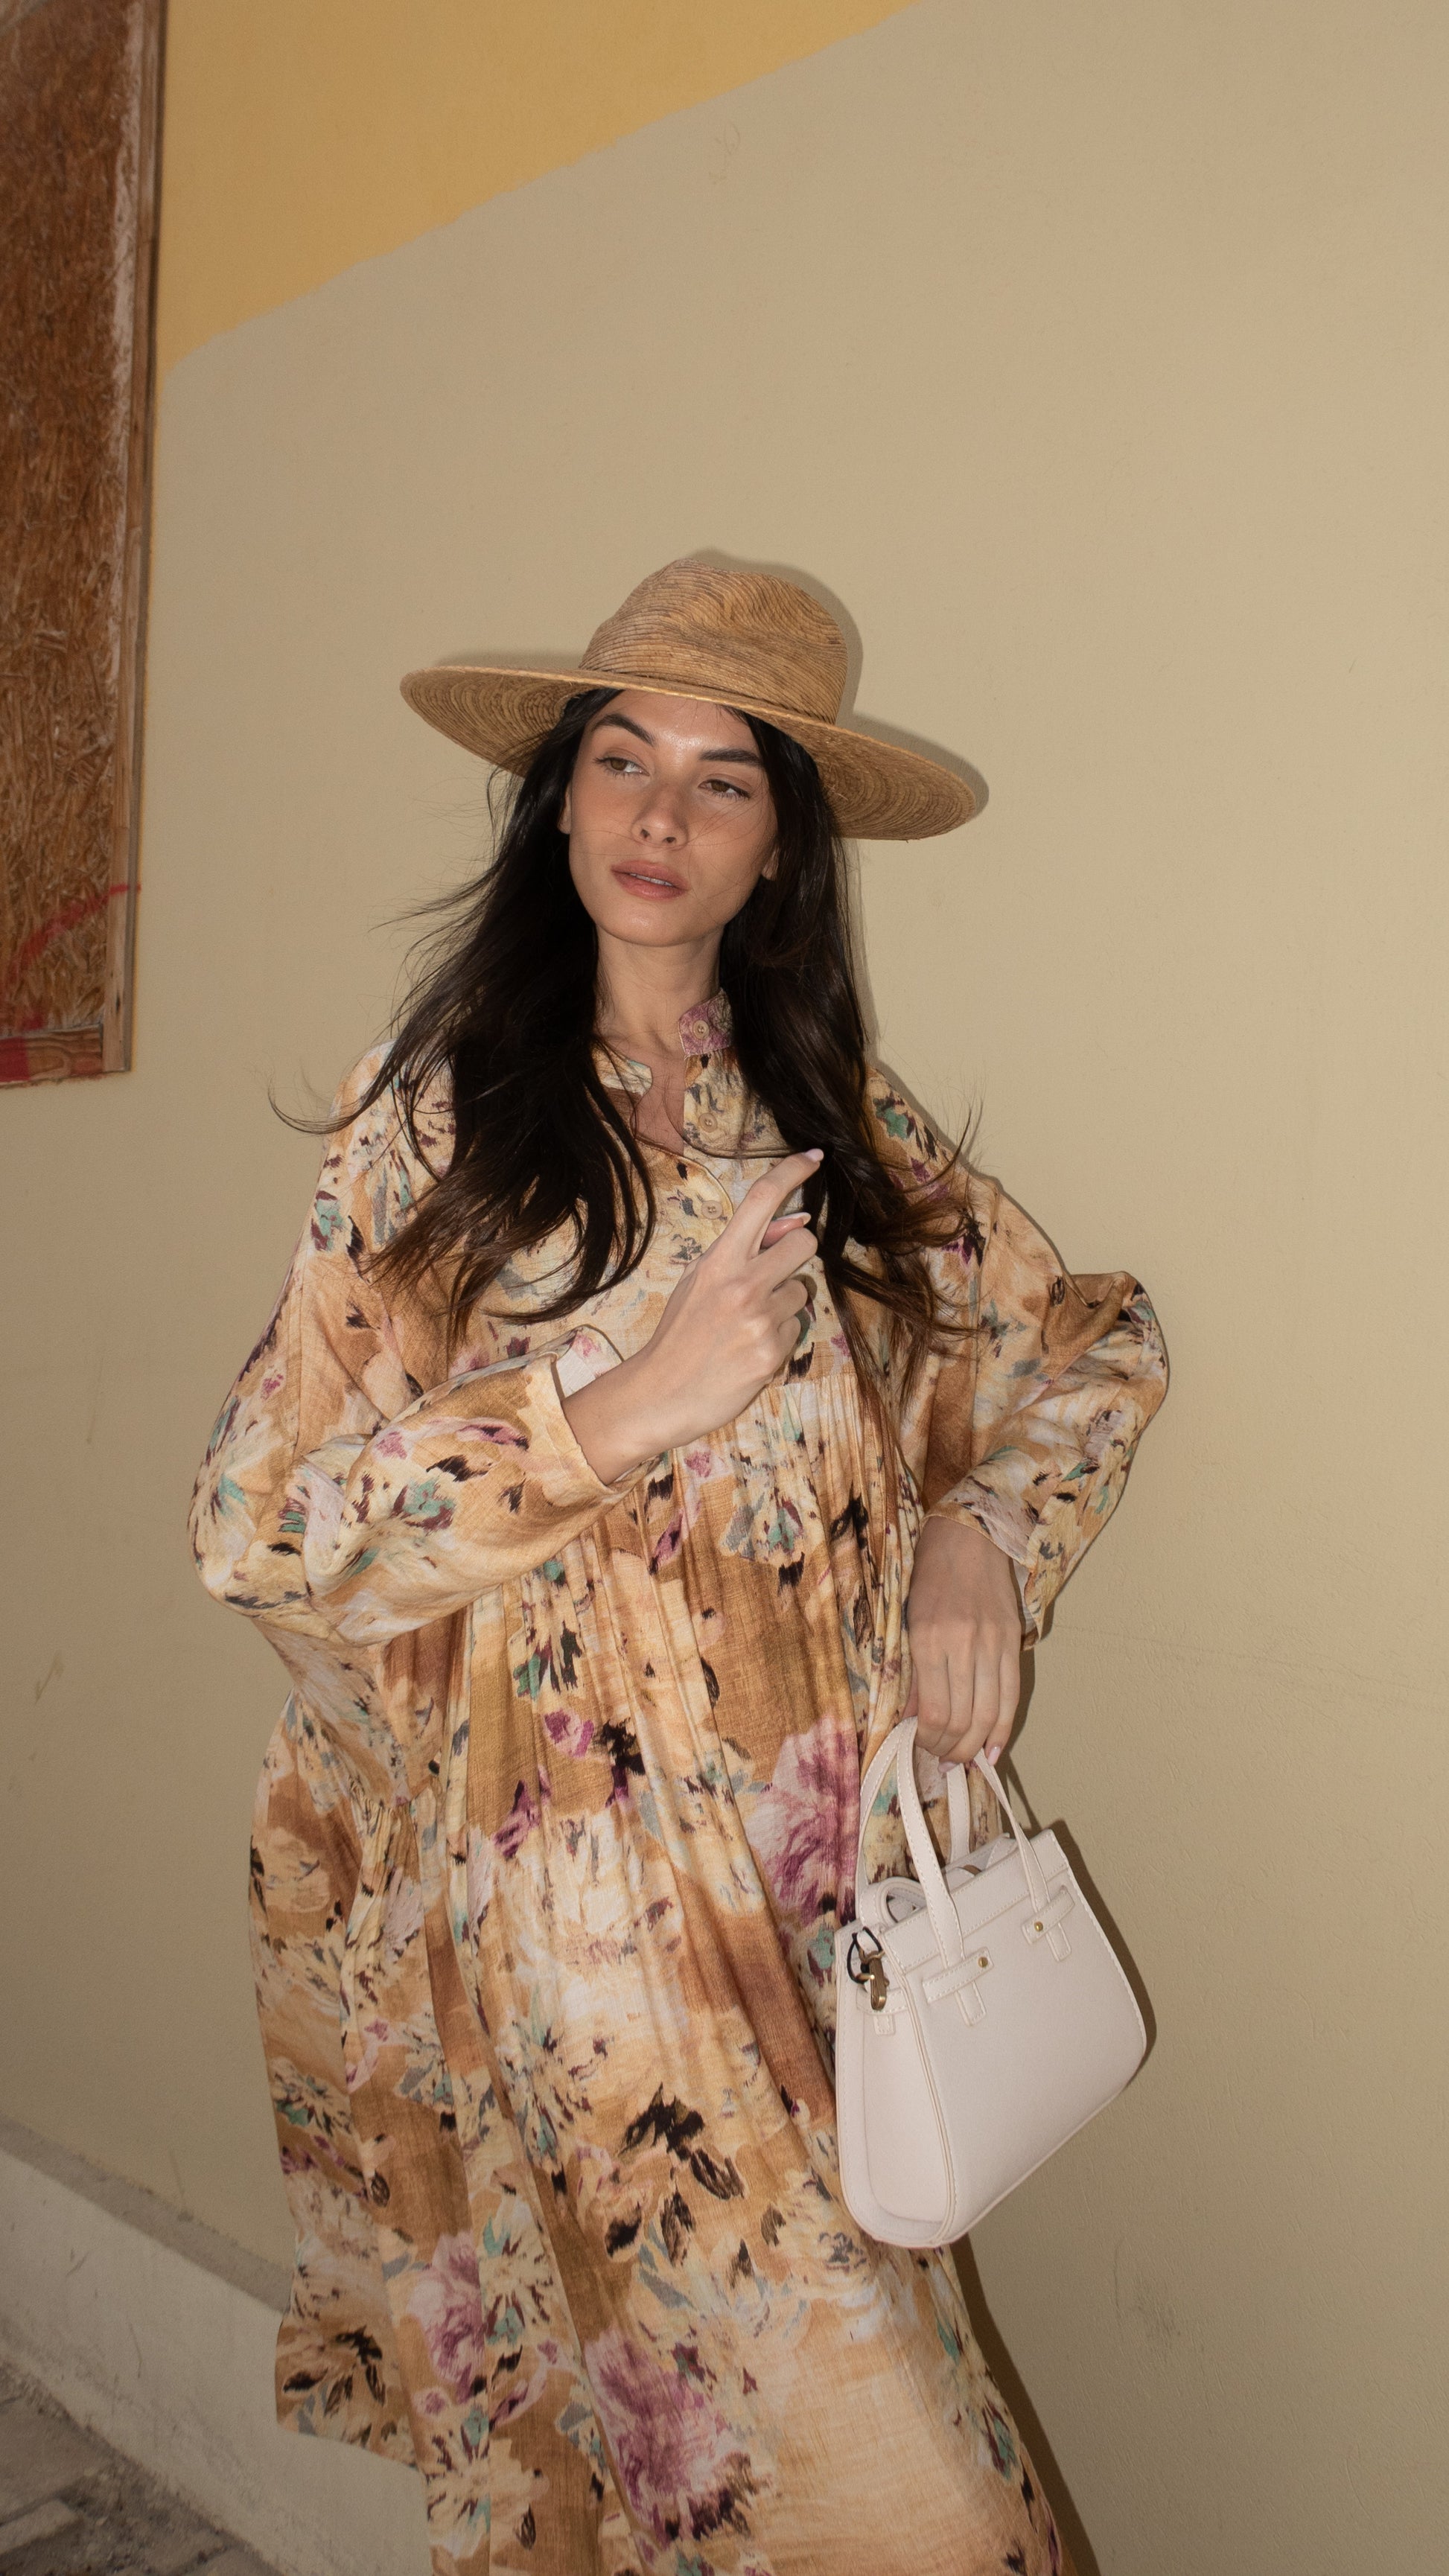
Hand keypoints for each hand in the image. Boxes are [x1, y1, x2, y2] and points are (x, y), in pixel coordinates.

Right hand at [563, 1150, 821, 1480]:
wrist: (662, 1392)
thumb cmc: (682, 1332)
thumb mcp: (700, 1280)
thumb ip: (745, 1251)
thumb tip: (798, 1220)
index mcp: (719, 1260)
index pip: (761, 1200)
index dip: (793, 1171)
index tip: (815, 1157)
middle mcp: (742, 1284)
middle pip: (804, 1241)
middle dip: (797, 1252)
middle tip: (774, 1273)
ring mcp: (760, 1320)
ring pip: (804, 1292)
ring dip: (786, 1304)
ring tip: (749, 1325)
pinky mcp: (772, 1353)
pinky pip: (798, 1329)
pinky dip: (780, 1337)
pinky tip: (750, 1349)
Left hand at [903, 1516, 1025, 1768]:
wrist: (969, 1536)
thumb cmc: (928, 1575)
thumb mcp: (907, 1620)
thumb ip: (909, 1671)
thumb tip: (908, 1719)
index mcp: (928, 1640)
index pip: (933, 1712)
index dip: (926, 1742)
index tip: (918, 1749)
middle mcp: (963, 1646)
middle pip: (961, 1720)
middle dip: (949, 1751)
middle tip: (939, 1761)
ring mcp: (993, 1645)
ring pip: (988, 1715)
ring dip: (973, 1747)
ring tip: (961, 1760)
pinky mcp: (1013, 1642)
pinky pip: (1011, 1696)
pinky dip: (1001, 1729)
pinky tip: (990, 1749)